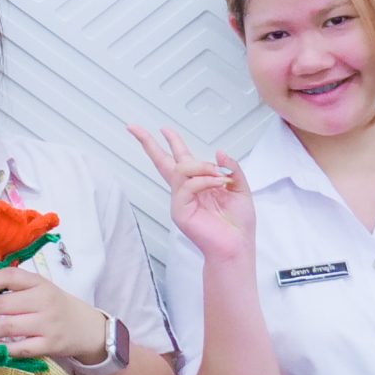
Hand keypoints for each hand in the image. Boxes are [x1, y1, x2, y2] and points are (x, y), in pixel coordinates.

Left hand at [0, 265, 107, 363]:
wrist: (87, 328)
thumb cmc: (57, 307)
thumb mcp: (42, 289)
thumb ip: (18, 288)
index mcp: (40, 283)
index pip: (10, 276)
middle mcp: (44, 301)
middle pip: (3, 304)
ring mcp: (47, 324)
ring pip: (8, 327)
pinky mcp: (50, 345)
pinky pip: (20, 348)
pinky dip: (3, 349)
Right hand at [129, 125, 253, 263]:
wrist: (236, 247)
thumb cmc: (237, 225)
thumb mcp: (240, 189)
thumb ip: (231, 169)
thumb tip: (219, 152)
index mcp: (198, 185)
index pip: (180, 159)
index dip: (171, 142)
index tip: (163, 129)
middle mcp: (185, 191)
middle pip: (162, 162)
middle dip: (148, 143)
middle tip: (135, 128)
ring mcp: (180, 201)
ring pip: (182, 169)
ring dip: (202, 167)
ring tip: (219, 176)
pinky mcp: (180, 211)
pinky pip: (188, 186)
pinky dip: (205, 181)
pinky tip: (218, 185)